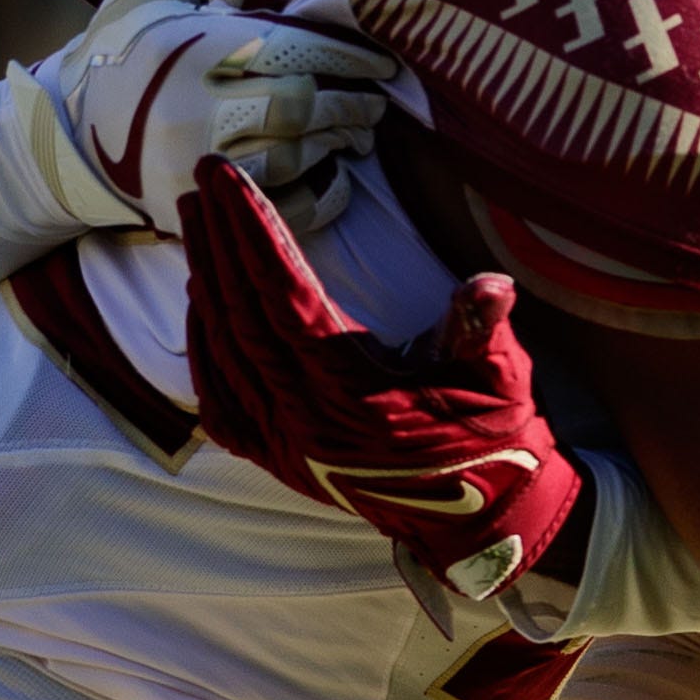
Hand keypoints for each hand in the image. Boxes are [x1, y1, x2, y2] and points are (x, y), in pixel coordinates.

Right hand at [53, 0, 396, 235]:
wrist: (68, 125)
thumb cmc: (130, 37)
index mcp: (189, 45)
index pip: (291, 48)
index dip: (348, 55)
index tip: (381, 61)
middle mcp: (189, 107)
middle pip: (297, 106)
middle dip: (349, 103)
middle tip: (375, 102)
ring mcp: (189, 165)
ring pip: (290, 158)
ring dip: (336, 145)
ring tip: (357, 133)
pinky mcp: (190, 211)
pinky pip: (274, 211)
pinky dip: (317, 196)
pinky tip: (331, 173)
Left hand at [182, 156, 582, 619]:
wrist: (482, 520)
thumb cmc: (492, 440)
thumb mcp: (501, 379)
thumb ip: (483, 329)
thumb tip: (490, 285)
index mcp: (353, 394)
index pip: (284, 296)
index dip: (253, 232)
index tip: (228, 179)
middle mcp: (305, 420)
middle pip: (242, 312)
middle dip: (220, 239)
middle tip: (204, 178)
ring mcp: (285, 444)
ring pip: (225, 348)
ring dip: (206, 278)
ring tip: (198, 218)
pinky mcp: (279, 459)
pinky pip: (219, 401)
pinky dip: (203, 348)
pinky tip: (198, 304)